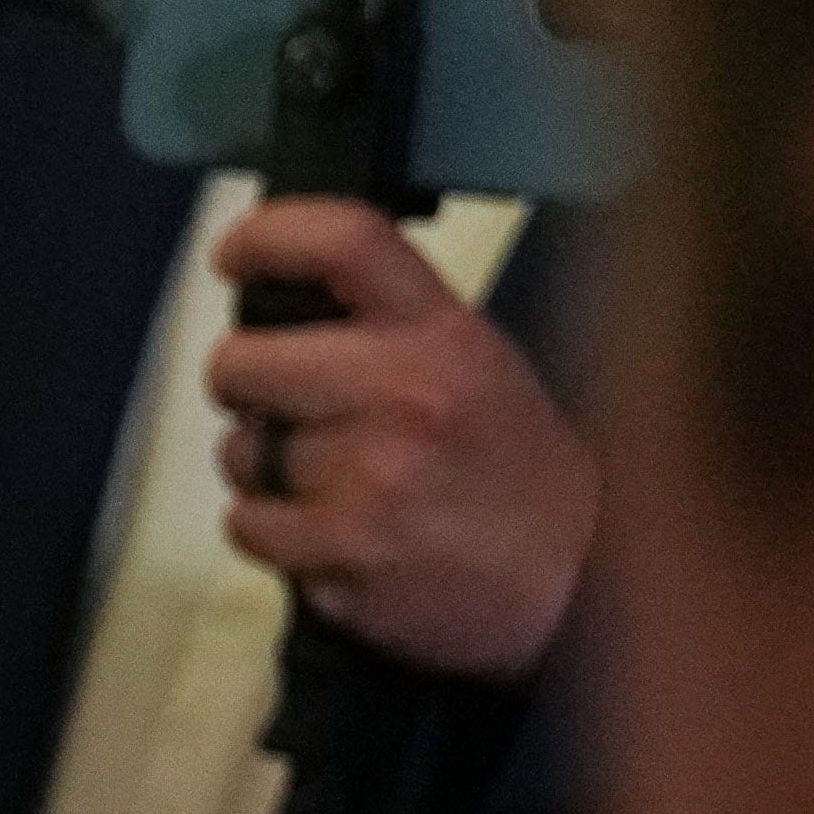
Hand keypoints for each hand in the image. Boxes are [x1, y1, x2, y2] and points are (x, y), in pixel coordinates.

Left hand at [204, 198, 596, 678]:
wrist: (580, 578)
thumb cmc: (514, 468)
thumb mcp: (476, 362)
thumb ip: (387, 326)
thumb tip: (275, 310)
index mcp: (442, 333)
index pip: (343, 241)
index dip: (266, 236)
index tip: (233, 254)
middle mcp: (405, 394)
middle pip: (243, 360)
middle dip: (242, 382)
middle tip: (275, 401)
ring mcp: (373, 477)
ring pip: (242, 452)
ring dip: (264, 468)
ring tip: (333, 481)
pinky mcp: (347, 552)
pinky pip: (248, 526)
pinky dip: (273, 532)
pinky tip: (334, 533)